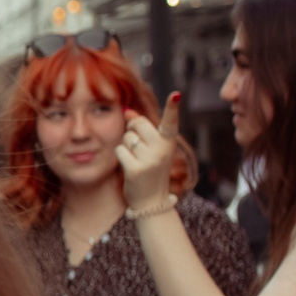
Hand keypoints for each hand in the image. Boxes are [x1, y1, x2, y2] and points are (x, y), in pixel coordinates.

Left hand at [116, 92, 184, 209]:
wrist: (152, 200)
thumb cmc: (151, 168)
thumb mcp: (151, 147)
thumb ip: (140, 128)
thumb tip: (127, 111)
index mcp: (169, 141)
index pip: (171, 121)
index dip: (172, 107)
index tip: (176, 94)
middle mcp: (163, 149)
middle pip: (138, 123)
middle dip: (132, 128)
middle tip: (138, 144)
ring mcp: (150, 160)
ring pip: (127, 137)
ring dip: (126, 145)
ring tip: (137, 159)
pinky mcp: (136, 169)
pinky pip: (119, 150)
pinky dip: (121, 156)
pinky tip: (130, 166)